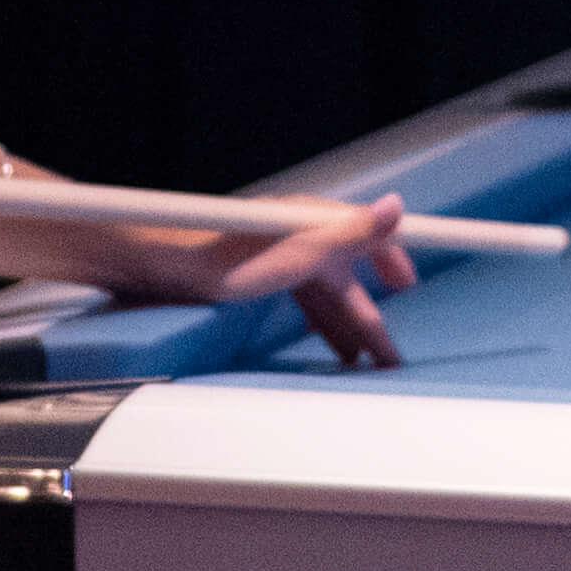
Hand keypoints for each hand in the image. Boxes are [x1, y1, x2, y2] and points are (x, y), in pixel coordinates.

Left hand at [96, 193, 415, 369]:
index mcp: (314, 223)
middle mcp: (300, 235)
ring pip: (324, 295)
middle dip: (371, 316)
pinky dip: (318, 324)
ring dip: (345, 328)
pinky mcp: (256, 274)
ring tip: (361, 363)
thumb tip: (398, 206)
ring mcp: (277, 256)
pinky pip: (301, 301)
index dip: (393, 257)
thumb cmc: (223, 260)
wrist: (159, 265)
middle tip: (390, 356)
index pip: (369, 235)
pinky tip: (322, 345)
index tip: (411, 285)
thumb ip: (351, 235)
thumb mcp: (297, 253)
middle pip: (348, 277)